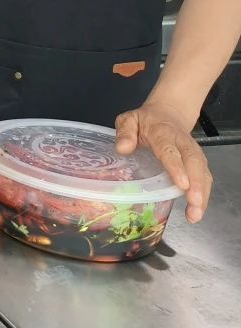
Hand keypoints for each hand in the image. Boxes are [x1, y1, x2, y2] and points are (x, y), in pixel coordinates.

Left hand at [115, 100, 211, 222]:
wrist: (169, 113)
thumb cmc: (145, 121)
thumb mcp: (129, 120)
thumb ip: (125, 132)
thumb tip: (123, 148)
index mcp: (162, 133)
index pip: (170, 150)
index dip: (177, 167)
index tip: (182, 184)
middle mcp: (182, 143)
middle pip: (193, 163)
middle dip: (196, 184)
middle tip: (194, 204)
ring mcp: (193, 152)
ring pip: (202, 171)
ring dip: (202, 193)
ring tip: (195, 214)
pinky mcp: (199, 161)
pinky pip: (204, 177)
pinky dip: (204, 194)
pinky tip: (197, 210)